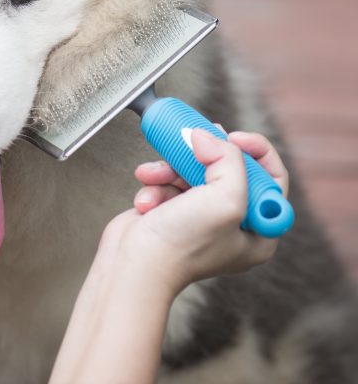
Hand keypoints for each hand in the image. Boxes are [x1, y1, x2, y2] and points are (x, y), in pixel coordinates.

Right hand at [101, 129, 288, 296]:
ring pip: (192, 172)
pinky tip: (146, 198)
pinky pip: (169, 182)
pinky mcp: (173, 212)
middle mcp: (232, 225)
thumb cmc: (180, 247)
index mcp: (258, 231)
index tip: (232, 136)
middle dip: (205, 154)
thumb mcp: (223, 199)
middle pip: (228, 169)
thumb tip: (208, 136)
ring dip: (169, 170)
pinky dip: (155, 184)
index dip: (256, 152)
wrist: (133, 267)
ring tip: (155, 177)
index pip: (271, 178)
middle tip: (195, 139)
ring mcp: (200, 218)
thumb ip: (228, 160)